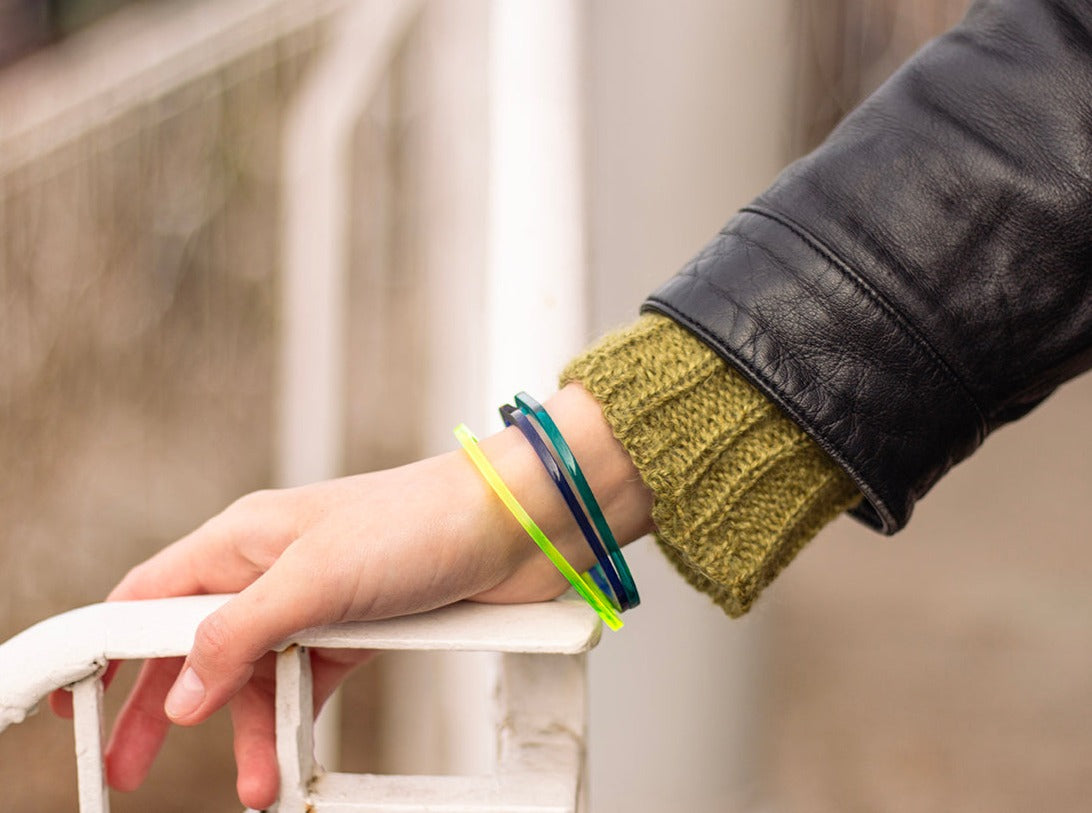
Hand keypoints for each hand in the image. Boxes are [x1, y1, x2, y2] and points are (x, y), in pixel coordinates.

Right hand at [50, 384, 652, 808]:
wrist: (512, 525)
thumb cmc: (418, 521)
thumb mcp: (315, 576)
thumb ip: (242, 631)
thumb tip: (183, 688)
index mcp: (244, 538)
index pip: (149, 594)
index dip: (105, 644)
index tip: (73, 697)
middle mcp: (272, 569)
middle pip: (191, 643)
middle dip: (159, 705)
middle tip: (126, 764)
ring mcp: (316, 603)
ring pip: (253, 675)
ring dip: (242, 731)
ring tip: (246, 785)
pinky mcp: (359, 631)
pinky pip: (307, 686)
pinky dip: (291, 725)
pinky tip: (284, 764)